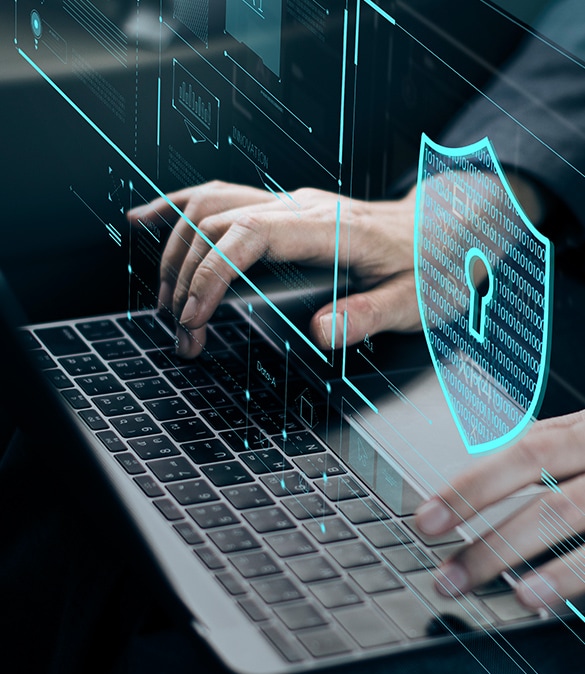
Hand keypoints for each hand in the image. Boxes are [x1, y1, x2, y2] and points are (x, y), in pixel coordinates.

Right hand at [127, 181, 420, 356]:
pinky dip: (181, 209)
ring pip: (211, 204)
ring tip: (161, 293)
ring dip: (176, 247)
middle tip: (181, 329)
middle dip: (186, 276)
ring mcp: (292, 203)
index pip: (250, 235)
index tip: (193, 316)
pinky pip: (223, 199)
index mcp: (332, 229)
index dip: (211, 273)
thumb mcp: (414, 301)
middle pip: (218, 221)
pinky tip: (152, 220)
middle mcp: (304, 207)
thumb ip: (369, 316)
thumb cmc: (432, 265)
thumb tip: (320, 332)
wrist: (448, 227)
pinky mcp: (286, 210)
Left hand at [415, 410, 584, 609]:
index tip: (427, 519)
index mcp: (584, 432)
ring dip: (542, 566)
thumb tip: (472, 491)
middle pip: (548, 499)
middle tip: (447, 575)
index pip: (519, 456)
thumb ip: (543, 456)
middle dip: (491, 541)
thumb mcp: (580, 437)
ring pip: (580, 520)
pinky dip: (577, 576)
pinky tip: (547, 597)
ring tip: (504, 594)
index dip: (471, 488)